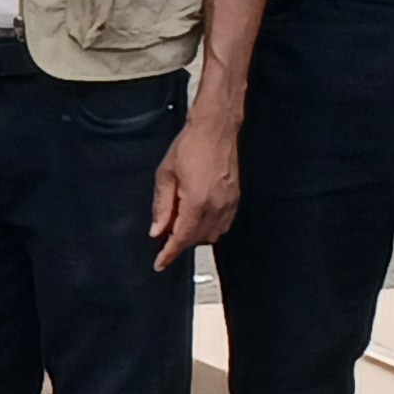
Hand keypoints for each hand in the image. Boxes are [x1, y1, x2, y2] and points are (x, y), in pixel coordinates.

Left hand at [150, 107, 241, 268]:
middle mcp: (217, 207)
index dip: (169, 254)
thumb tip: (157, 230)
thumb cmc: (191, 145)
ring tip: (179, 219)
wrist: (216, 129)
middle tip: (165, 230)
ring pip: (212, 235)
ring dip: (195, 234)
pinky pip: (223, 224)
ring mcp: (229, 204)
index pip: (182, 238)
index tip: (160, 264)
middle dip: (180, 240)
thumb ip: (161, 206)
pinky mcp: (236, 199)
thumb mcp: (166, 175)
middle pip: (197, 239)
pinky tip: (196, 215)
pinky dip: (208, 226)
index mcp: (197, 202)